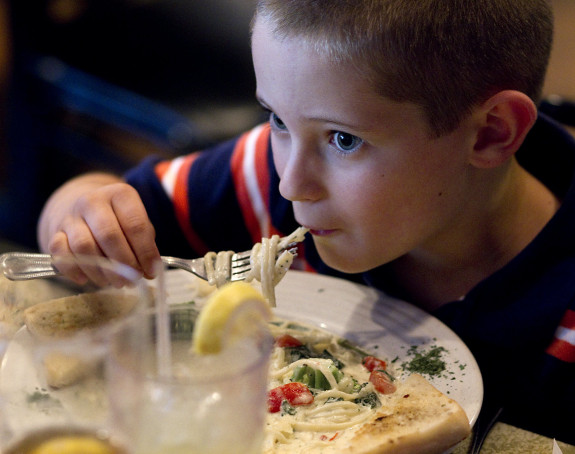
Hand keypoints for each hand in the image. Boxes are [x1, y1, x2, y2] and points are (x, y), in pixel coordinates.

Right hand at [38, 173, 160, 282]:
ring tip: (115, 282)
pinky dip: (74, 270)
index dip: (145, 252)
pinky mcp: (55, 232)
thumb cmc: (119, 219)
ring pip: (84, 246)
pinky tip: (86, 279)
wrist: (84, 207)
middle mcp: (93, 201)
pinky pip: (61, 254)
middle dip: (123, 263)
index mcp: (120, 194)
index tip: (151, 271)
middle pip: (109, 235)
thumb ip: (145, 244)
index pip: (135, 224)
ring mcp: (71, 216)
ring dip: (101, 270)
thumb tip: (150, 270)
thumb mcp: (136, 222)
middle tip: (132, 280)